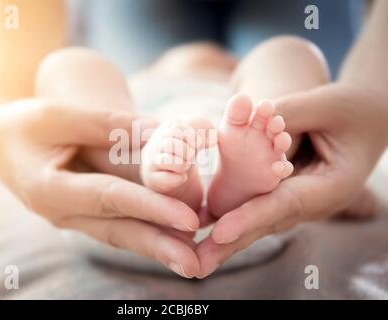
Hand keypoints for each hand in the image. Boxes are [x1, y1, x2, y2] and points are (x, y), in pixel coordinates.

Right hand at [0, 98, 201, 277]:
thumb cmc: (26, 124)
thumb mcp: (60, 115)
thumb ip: (110, 125)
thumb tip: (163, 129)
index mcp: (49, 189)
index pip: (110, 199)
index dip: (150, 207)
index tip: (188, 219)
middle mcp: (60, 213)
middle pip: (117, 231)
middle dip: (159, 247)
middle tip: (196, 264)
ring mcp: (70, 218)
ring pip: (119, 235)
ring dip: (155, 247)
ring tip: (191, 259)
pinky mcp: (81, 215)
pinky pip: (115, 227)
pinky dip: (144, 234)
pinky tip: (170, 241)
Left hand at [195, 83, 387, 277]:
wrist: (363, 121)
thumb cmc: (351, 111)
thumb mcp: (326, 105)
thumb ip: (288, 112)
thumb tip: (247, 115)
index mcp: (331, 185)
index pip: (285, 203)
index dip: (252, 217)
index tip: (220, 233)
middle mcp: (311, 201)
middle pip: (265, 224)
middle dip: (229, 246)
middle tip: (196, 266)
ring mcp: (295, 201)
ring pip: (256, 222)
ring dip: (225, 242)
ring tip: (194, 260)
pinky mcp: (281, 194)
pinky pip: (254, 209)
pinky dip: (230, 222)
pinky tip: (204, 238)